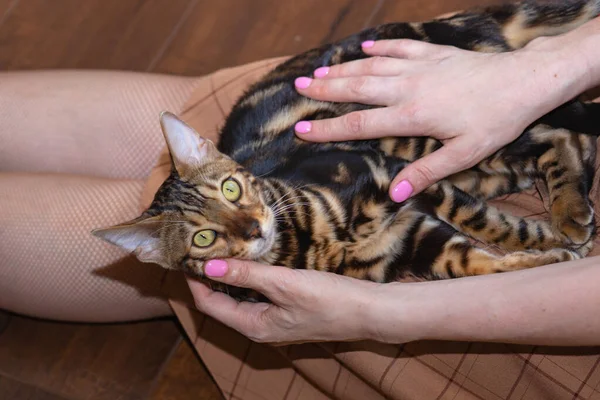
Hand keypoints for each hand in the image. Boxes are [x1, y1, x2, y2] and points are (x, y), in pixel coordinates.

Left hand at [186, 259, 383, 343]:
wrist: (370, 311)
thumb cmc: (330, 300)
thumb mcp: (285, 284)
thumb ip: (246, 275)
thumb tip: (208, 265)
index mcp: (254, 326)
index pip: (209, 304)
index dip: (195, 280)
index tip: (187, 253)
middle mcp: (260, 327)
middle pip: (221, 302)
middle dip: (209, 276)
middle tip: (202, 246)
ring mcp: (274, 320)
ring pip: (240, 297)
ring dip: (229, 275)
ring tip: (222, 247)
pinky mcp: (287, 310)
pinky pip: (257, 294)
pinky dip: (249, 277)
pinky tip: (252, 258)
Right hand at [293, 39, 580, 201]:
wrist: (524, 81)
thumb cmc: (496, 121)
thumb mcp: (464, 154)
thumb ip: (426, 172)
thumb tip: (394, 193)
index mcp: (412, 116)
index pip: (360, 124)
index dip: (329, 129)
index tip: (302, 130)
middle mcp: (408, 87)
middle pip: (357, 88)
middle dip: (325, 89)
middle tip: (298, 88)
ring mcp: (420, 66)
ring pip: (372, 66)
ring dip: (343, 68)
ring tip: (318, 70)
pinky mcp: (435, 52)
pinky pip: (401, 46)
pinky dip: (381, 46)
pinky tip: (367, 46)